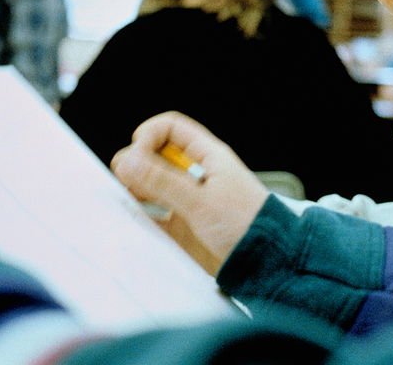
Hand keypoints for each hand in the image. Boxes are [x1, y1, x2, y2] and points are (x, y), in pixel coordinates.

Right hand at [112, 111, 268, 275]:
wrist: (268, 263)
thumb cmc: (247, 226)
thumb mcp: (201, 201)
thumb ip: (163, 181)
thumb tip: (128, 160)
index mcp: (208, 157)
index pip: (171, 129)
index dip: (149, 136)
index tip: (136, 156)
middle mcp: (197, 175)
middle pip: (157, 156)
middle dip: (137, 163)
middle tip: (126, 181)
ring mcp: (190, 201)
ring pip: (154, 185)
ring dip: (136, 189)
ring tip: (124, 199)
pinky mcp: (185, 228)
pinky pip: (156, 217)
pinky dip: (142, 217)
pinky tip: (133, 222)